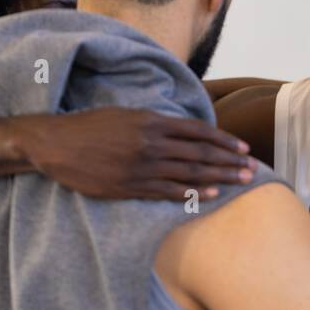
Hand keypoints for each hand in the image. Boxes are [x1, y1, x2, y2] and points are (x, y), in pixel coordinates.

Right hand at [17, 108, 258, 201]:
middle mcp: (151, 143)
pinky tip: (212, 194)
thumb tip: (186, 132)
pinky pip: (169, 191)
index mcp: (151, 121)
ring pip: (190, 173)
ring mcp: (142, 167)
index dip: (224, 140)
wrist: (56, 144)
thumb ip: (156, 123)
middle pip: (201, 153)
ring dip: (220, 177)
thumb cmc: (91, 127)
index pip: (198, 131)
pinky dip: (193, 192)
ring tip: (242, 181)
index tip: (243, 148)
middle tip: (253, 168)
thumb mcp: (126, 115)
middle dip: (230, 161)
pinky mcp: (131, 187)